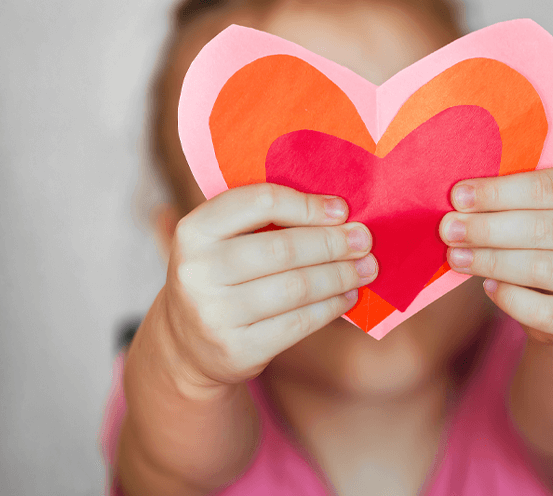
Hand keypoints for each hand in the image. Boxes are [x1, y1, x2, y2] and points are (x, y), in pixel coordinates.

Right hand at [161, 183, 377, 388]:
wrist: (186, 345)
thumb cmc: (220, 278)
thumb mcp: (221, 241)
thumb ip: (265, 221)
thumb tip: (339, 214)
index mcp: (194, 230)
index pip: (259, 202)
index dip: (307, 205)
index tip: (342, 210)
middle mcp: (198, 271)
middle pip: (283, 248)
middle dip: (333, 243)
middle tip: (365, 241)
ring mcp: (215, 314)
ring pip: (296, 287)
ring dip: (340, 275)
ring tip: (366, 269)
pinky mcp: (237, 349)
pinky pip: (299, 322)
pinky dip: (331, 306)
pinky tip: (347, 296)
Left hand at [440, 168, 552, 343]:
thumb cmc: (546, 243)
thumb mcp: (537, 212)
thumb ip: (508, 201)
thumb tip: (458, 200)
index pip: (547, 187)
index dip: (498, 192)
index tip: (458, 196)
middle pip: (542, 228)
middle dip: (487, 228)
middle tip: (449, 229)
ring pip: (541, 268)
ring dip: (491, 261)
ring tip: (456, 257)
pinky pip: (544, 310)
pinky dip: (510, 298)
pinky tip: (488, 286)